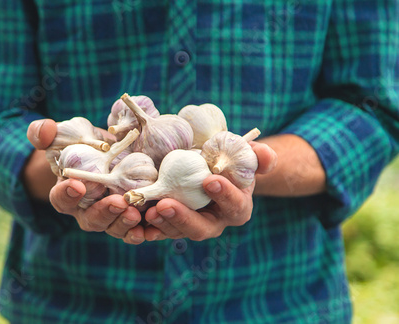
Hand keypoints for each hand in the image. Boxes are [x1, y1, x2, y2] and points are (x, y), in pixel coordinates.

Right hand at [25, 119, 144, 243]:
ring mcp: (109, 216)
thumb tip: (44, 132)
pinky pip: (134, 229)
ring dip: (124, 223)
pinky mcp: (129, 216)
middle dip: (104, 212)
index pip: (61, 199)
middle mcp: (86, 211)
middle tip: (117, 202)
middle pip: (92, 220)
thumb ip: (44, 133)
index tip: (76, 185)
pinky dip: (142, 231)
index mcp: (66, 194)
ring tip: (135, 213)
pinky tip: (149, 230)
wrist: (107, 153)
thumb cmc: (80, 144)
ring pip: (114, 227)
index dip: (66, 195)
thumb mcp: (61, 135)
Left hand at [143, 141, 277, 240]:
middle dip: (184, 218)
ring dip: (163, 222)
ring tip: (149, 209)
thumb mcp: (247, 157)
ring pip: (178, 231)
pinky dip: (150, 228)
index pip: (235, 206)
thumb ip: (259, 156)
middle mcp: (216, 222)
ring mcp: (193, 225)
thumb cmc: (232, 164)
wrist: (213, 170)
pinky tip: (139, 221)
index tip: (210, 180)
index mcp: (237, 207)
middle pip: (202, 228)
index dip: (225, 195)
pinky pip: (162, 230)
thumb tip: (266, 156)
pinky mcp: (174, 224)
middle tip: (166, 204)